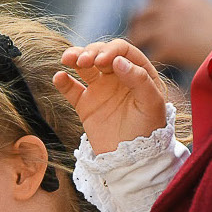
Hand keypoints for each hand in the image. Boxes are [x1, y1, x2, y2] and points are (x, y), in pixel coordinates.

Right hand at [53, 40, 168, 154]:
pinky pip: (71, 88)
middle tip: (83, 61)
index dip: (110, 50)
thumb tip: (118, 60)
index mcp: (138, 72)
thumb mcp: (152, 104)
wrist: (132, 161)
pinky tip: (59, 77)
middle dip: (90, 52)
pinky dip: (63, 81)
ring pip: (84, 66)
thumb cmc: (149, 131)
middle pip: (101, 53)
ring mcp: (100, 89)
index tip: (102, 62)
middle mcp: (118, 77)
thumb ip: (139, 79)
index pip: (122, 50)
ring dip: (75, 57)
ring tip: (67, 59)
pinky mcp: (86, 104)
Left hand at [126, 0, 211, 68]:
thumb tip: (162, 1)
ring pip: (138, 33)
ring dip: (141, 43)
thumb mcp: (203, 4)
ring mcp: (168, 26)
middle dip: (141, 24)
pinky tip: (161, 65)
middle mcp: (172, 5)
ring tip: (143, 52)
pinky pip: (149, 53)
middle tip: (144, 35)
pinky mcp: (167, 46)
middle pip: (143, 12)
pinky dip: (154, 61)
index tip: (157, 9)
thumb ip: (182, 1)